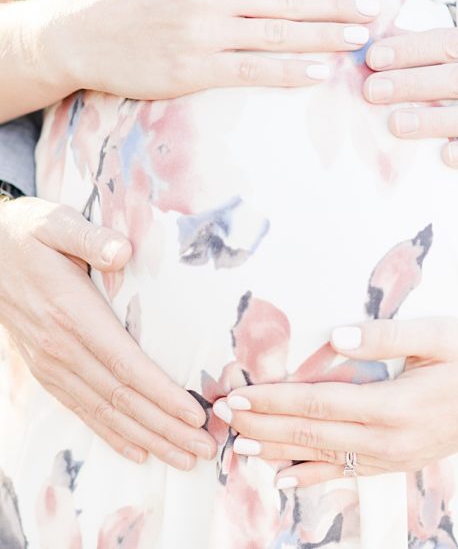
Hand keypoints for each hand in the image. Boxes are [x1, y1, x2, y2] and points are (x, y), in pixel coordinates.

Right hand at [0, 197, 215, 468]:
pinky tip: (139, 450)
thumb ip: (90, 237)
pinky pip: (82, 410)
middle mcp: (61, 347)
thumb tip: (123, 250)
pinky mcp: (47, 370)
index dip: (161, 392)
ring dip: (147, 438)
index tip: (194, 412)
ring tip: (185, 457)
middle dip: (165, 427)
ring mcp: (52, 363)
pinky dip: (112, 434)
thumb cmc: (30, 234)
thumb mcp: (57, 223)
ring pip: (104, 412)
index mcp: (73, 312)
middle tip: (205, 447)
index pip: (125, 363)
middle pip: (121, 398)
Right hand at [41, 0, 378, 99]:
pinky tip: (320, 71)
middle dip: (338, 4)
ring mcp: (201, 30)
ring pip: (277, 32)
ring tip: (360, 38)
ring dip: (325, 35)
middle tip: (376, 10)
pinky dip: (290, 70)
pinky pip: (252, 69)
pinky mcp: (193, 67)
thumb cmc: (134, 1)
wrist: (82, 34)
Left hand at [213, 312, 457, 487]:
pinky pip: (348, 472)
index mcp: (394, 405)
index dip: (273, 401)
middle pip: (312, 433)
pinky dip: (314, 475)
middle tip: (221, 418)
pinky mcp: (400, 460)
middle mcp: (390, 439)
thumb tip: (334, 336)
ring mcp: (395, 456)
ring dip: (278, 451)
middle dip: (262, 426)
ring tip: (238, 450)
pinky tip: (287, 478)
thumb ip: (384, 335)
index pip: (318, 404)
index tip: (237, 397)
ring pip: (325, 457)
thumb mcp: (436, 334)